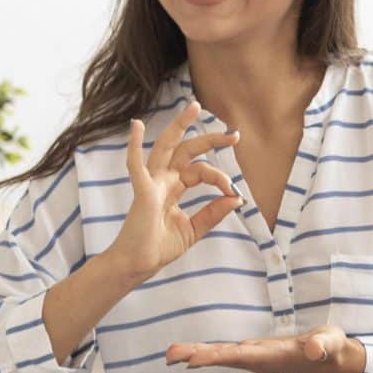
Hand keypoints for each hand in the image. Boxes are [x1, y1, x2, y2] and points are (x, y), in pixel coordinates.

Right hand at [111, 101, 241, 282]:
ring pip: (165, 148)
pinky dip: (135, 145)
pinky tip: (138, 126)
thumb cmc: (159, 248)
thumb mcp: (194, 229)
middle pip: (186, 151)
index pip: (201, 171)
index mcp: (173, 189)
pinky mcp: (142, 192)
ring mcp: (151, 184)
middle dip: (210, 140)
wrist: (139, 265)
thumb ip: (213, 213)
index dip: (220, 178)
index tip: (235, 192)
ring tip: (194, 107)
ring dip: (179, 127)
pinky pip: (136, 165)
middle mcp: (162, 181)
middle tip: (234, 134)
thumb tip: (236, 199)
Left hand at [165, 323, 365, 372]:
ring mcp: (254, 358)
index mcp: (273, 357)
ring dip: (195, 355)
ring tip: (169, 354)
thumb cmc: (331, 349)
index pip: (241, 357)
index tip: (193, 360)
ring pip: (221, 356)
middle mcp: (259, 360)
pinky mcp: (253, 353)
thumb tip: (312, 350)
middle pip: (224, 358)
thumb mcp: (332, 343)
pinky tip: (189, 355)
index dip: (217, 357)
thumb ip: (323, 346)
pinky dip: (205, 353)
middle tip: (169, 355)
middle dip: (197, 356)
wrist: (331, 360)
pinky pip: (224, 354)